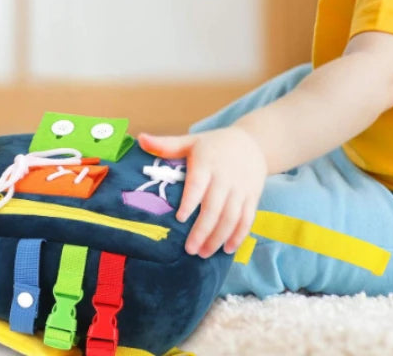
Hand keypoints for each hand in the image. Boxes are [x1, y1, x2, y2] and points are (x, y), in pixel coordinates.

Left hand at [138, 126, 266, 258]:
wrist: (252, 142)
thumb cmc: (213, 145)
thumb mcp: (190, 141)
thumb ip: (166, 144)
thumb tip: (140, 139)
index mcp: (206, 162)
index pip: (198, 184)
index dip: (190, 202)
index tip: (179, 218)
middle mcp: (225, 177)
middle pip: (214, 207)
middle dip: (202, 230)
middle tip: (190, 249)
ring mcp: (240, 188)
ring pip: (231, 217)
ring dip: (218, 237)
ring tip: (204, 253)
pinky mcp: (252, 197)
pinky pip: (246, 219)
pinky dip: (238, 236)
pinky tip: (227, 250)